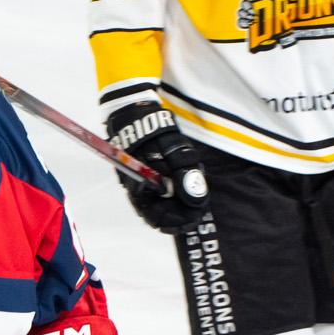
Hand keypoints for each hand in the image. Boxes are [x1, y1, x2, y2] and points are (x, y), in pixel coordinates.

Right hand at [106, 101, 210, 231]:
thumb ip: (185, 177)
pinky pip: (158, 194)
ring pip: (160, 205)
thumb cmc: (153, 132)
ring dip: (178, 205)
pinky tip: (183, 186)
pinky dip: (173, 195)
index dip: (180, 221)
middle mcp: (138, 192)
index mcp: (141, 189)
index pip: (160, 218)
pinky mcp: (144, 176)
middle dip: (181, 214)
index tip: (198, 217)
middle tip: (199, 208)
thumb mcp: (174, 153)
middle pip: (160, 215)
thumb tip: (197, 202)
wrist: (134, 113)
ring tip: (195, 198)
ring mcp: (140, 184)